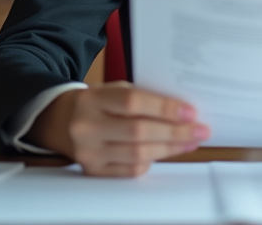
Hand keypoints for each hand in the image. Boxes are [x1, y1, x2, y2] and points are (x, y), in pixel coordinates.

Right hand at [27, 82, 209, 176]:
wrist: (61, 121)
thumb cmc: (96, 103)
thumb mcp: (113, 91)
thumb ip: (142, 98)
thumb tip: (181, 111)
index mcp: (92, 99)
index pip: (132, 103)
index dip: (164, 108)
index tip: (189, 111)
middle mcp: (86, 127)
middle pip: (138, 132)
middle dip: (175, 132)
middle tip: (200, 130)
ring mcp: (88, 152)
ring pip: (137, 154)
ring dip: (170, 148)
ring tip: (190, 141)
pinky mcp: (93, 171)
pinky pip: (130, 170)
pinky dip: (152, 161)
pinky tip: (167, 152)